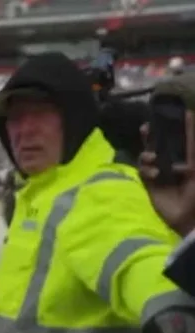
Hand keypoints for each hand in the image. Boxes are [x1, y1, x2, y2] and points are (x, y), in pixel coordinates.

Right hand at [139, 116, 194, 235]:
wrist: (191, 217)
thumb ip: (191, 143)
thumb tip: (189, 114)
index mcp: (186, 157)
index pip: (176, 138)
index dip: (167, 128)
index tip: (161, 118)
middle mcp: (172, 162)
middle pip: (158, 145)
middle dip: (151, 137)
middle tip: (146, 129)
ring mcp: (160, 173)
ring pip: (147, 157)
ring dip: (147, 154)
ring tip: (152, 158)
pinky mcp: (150, 184)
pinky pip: (143, 171)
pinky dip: (146, 170)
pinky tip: (155, 174)